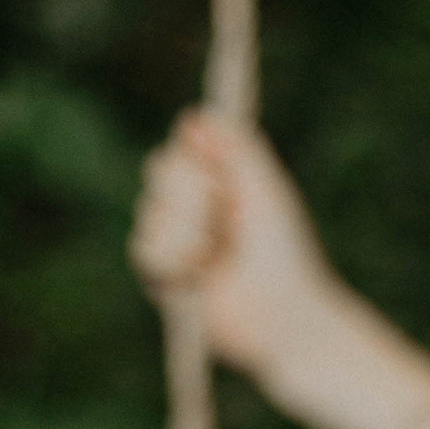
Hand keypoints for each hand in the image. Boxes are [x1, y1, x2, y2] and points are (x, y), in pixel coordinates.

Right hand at [127, 107, 334, 384]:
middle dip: (197, 194)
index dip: (198, 159)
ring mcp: (169, 239)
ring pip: (149, 208)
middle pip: (158, 170)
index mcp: (214, 181)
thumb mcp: (267, 187)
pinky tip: (200, 274)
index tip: (226, 178)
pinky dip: (178, 258)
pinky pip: (144, 247)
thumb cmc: (284, 251)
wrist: (282, 312)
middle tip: (231, 220)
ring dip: (192, 230)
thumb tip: (192, 115)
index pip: (181, 146)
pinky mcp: (157, 276)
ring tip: (219, 254)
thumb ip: (238, 146)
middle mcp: (187, 205)